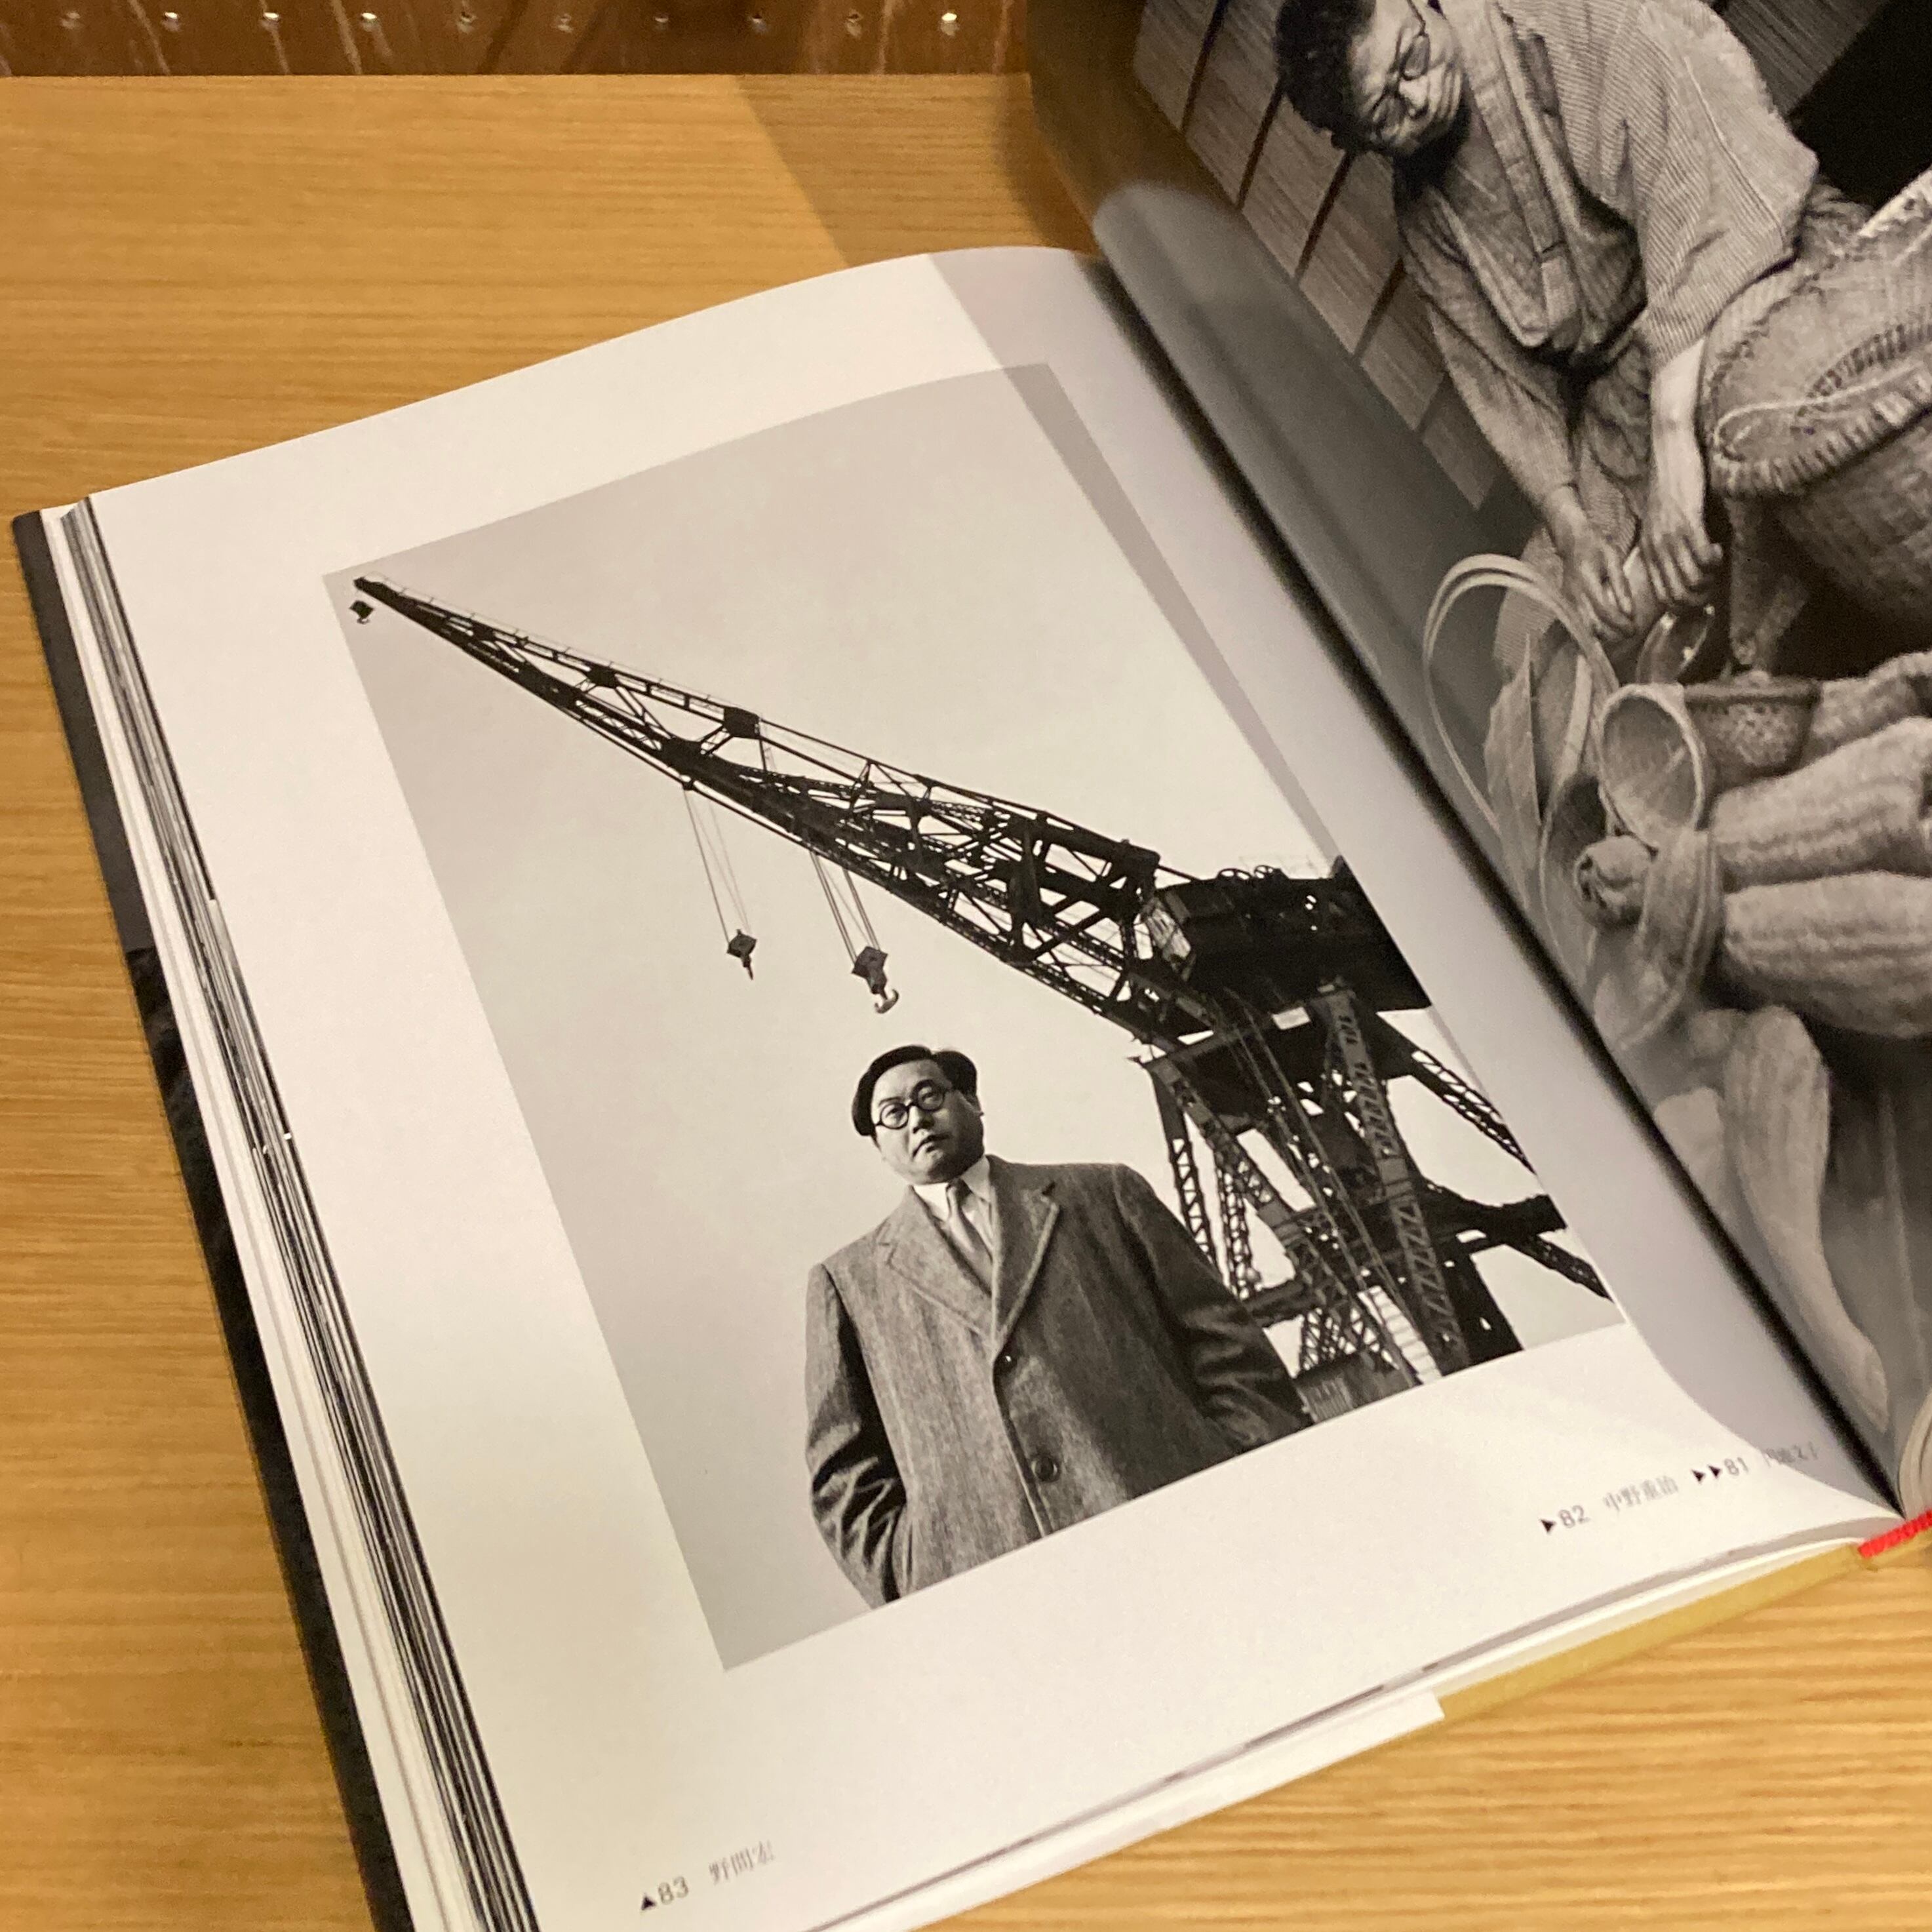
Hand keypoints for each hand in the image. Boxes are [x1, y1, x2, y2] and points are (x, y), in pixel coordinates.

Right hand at [1546, 497, 1637, 644]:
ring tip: (1619, 634)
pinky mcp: (1565, 604)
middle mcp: (1574, 595)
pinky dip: (1592, 631)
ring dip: (1602, 635)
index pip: (1604, 611)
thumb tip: (1629, 612)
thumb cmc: (1596, 546)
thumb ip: (1621, 585)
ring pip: (1584, 628)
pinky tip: (1605, 631)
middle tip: (1630, 633)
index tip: (1634, 629)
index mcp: (1587, 582)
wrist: (1572, 541)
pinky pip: (1578, 624)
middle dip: (1612, 634)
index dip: (1620, 623)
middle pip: (1592, 625)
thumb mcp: (1613, 559)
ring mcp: (1567, 601)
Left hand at [1641, 418, 1721, 611]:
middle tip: (1715, 583)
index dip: (1685, 604)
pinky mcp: (1686, 520)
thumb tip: (1687, 567)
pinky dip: (1714, 560)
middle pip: (1678, 595)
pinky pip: (1702, 555)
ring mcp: (1669, 536)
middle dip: (1700, 597)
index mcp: (1647, 550)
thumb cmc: (1670, 483)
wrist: (1669, 449)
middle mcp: (1655, 547)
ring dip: (1710, 578)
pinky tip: (1720, 549)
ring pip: (1691, 580)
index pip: (1663, 596)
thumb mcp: (1662, 521)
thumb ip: (1669, 544)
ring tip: (1718, 563)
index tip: (1702, 594)